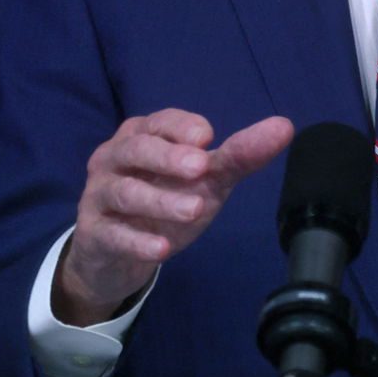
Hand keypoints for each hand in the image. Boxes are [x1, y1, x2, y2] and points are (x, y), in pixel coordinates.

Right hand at [53, 109, 293, 324]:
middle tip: (200, 167)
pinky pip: (111, 234)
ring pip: (123, 191)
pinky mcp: (93, 234)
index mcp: (142, 136)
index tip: (208, 137)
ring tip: (194, 211)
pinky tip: (161, 249)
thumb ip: (240, 155)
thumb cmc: (165, 201)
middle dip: (167, 157)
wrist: (118, 254)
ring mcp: (98, 196)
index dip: (181, 126)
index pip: (158, 122)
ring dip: (159, 200)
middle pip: (135, 149)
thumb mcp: (205, 180)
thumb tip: (284, 127)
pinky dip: (136, 241)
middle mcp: (114, 159)